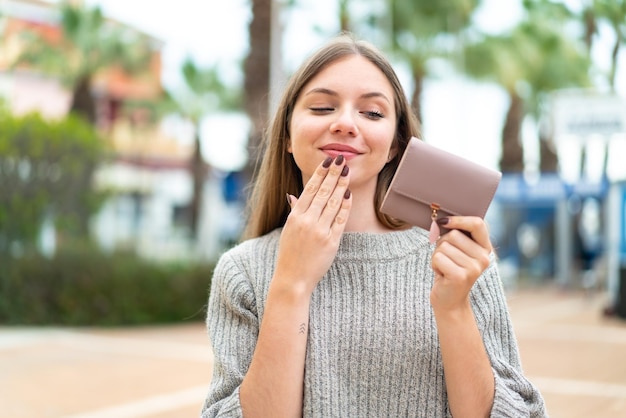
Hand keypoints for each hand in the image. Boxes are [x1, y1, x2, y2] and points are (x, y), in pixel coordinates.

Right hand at [273, 155, 351, 294]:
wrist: (293, 279)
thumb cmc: (290, 254)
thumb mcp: (288, 230)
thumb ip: (294, 211)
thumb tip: (293, 195)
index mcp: (295, 216)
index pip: (310, 189)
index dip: (320, 173)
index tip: (327, 161)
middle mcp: (307, 221)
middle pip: (323, 192)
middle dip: (333, 174)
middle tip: (341, 159)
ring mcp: (320, 231)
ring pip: (333, 203)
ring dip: (341, 185)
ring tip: (347, 172)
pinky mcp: (331, 242)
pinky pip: (340, 219)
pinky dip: (345, 206)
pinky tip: (349, 194)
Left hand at [430, 216, 492, 312]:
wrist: (450, 302)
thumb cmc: (450, 271)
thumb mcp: (457, 251)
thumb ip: (455, 235)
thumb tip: (440, 221)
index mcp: (485, 249)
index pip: (477, 224)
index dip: (459, 219)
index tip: (444, 221)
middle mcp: (483, 258)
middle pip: (453, 234)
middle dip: (442, 244)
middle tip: (447, 260)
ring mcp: (473, 268)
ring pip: (443, 246)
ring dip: (437, 256)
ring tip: (445, 268)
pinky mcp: (460, 276)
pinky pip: (438, 257)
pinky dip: (434, 264)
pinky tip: (442, 275)